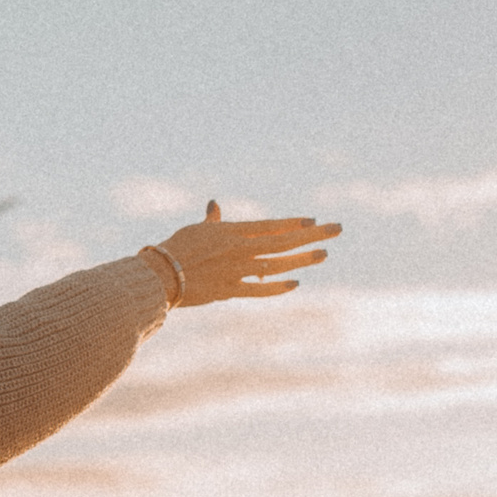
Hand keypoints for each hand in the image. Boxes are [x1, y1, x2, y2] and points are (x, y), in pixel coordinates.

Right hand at [150, 202, 339, 306]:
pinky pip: (259, 289)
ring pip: (278, 264)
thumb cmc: (174, 249)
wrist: (159, 275)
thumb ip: (212, 221)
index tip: (314, 221)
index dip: (294, 223)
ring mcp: (237, 270)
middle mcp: (240, 249)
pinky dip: (277, 287)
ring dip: (302, 258)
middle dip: (313, 235)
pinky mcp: (230, 290)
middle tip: (337, 230)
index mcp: (232, 232)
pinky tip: (295, 284)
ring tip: (324, 255)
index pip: (270, 226)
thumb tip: (214, 205)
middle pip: (283, 240)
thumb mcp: (195, 230)